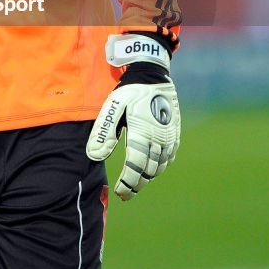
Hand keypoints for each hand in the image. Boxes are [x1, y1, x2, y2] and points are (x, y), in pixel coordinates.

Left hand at [86, 33, 180, 199]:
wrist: (152, 74)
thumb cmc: (129, 91)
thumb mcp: (112, 107)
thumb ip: (104, 132)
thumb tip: (94, 156)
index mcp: (142, 134)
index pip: (136, 167)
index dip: (128, 183)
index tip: (120, 192)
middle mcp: (159, 139)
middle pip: (149, 171)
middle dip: (137, 184)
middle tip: (126, 193)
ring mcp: (169, 137)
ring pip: (160, 166)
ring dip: (148, 177)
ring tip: (135, 183)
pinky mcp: (174, 133)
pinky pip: (169, 157)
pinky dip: (159, 166)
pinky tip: (151, 168)